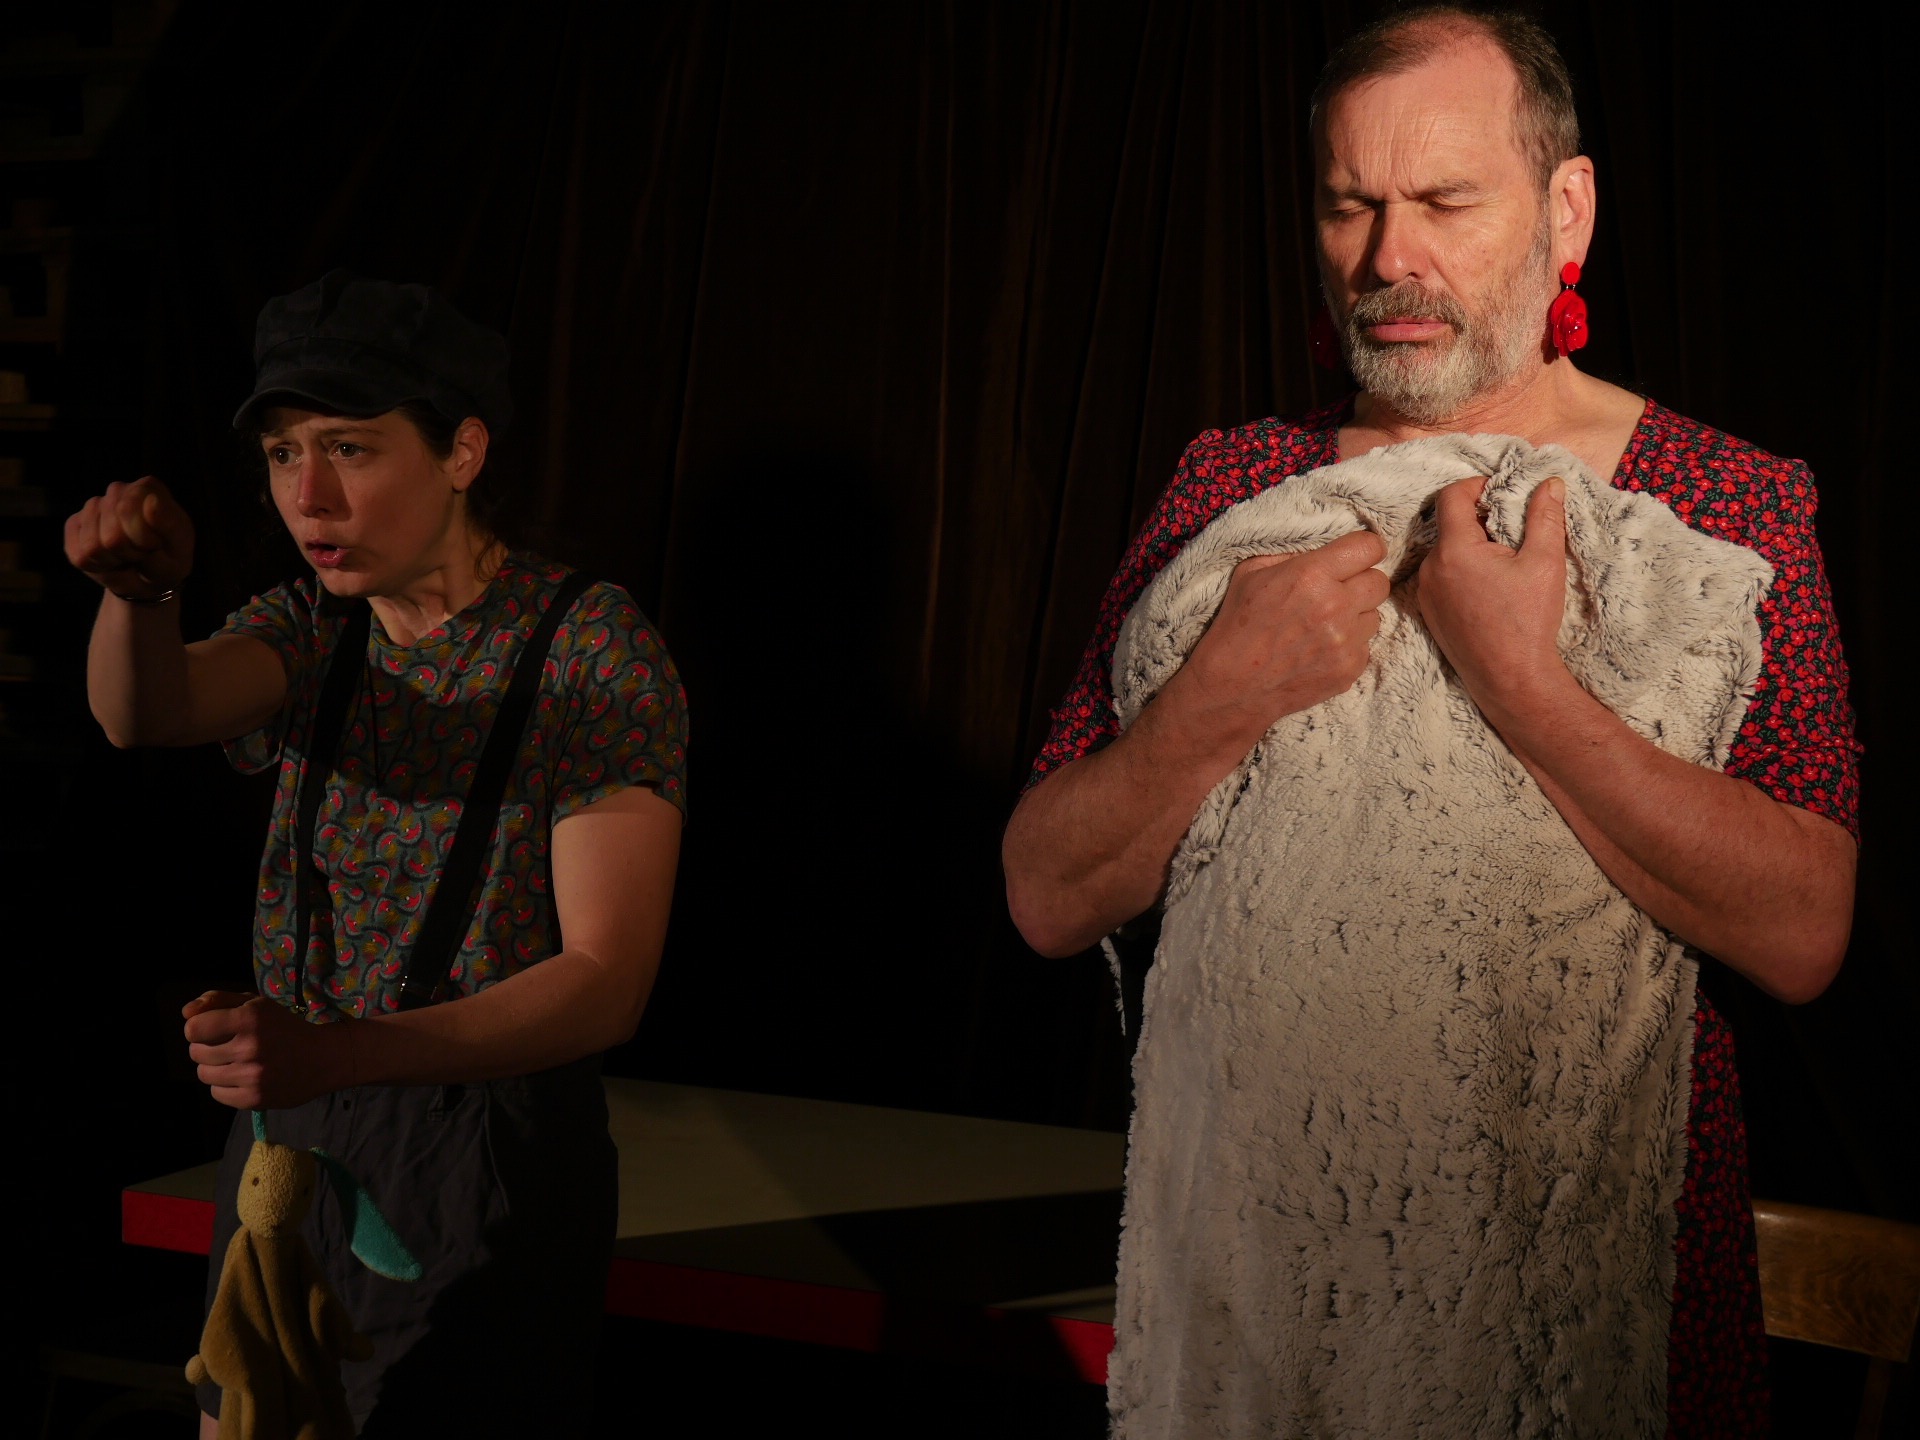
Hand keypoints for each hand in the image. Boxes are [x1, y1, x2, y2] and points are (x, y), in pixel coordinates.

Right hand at [65, 476, 194, 597]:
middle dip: (131, 553)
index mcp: (147, 488)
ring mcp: (92, 506)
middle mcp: (117, 491)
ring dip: (115, 560)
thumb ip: (167, 524)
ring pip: (94, 546)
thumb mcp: (179, 546)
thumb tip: (152, 501)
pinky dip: (97, 566)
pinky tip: (111, 559)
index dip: (145, 540)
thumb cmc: (169, 558)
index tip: (157, 545)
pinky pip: (80, 555)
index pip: (130, 510)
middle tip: (143, 553)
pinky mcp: (74, 525)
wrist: (151, 577)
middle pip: (112, 534)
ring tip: (129, 555)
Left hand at [184, 991, 348, 1109]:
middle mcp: (249, 1047)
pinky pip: (216, 1093)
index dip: (199, 1028)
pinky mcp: (254, 1099)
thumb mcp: (256, 1005)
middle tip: (228, 1046)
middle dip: (207, 1047)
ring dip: (215, 1067)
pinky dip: (224, 1086)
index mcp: (249, 1019)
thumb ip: (218, 1001)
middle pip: (196, 1052)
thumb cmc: (284, 1027)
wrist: (323, 1058)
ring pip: (204, 1074)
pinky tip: (242, 1077)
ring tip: (235, 1062)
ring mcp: (251, 1076)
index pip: (193, 1028)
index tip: (213, 1029)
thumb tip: (185, 1012)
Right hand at [1184, 527, 1390, 733]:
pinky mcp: (1350, 669)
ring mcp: (1346, 642)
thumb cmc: (1236, 626)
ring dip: (1355, 616)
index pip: (1370, 547)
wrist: (1232, 687)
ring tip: (1323, 625)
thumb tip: (1324, 555)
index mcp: (1311, 575)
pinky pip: (1366, 646)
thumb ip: (1292, 557)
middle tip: (1336, 592)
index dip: (1365, 549)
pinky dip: (1349, 646)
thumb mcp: (1251, 573)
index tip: (1357, 556)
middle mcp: (1335, 606)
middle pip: (1380, 582)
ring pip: (1375, 616)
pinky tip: (1320, 649)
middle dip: (1361, 582)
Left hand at [1412, 476, 1569, 713]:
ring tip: (1504, 561)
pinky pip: (1440, 575)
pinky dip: (1461, 569)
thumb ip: (1545, 517)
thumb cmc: (1528, 621)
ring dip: (1471, 546)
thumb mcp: (1544, 563)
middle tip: (1511, 529)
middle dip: (1479, 518)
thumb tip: (1550, 483)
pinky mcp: (1428, 611)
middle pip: (1448, 524)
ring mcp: (1425, 592)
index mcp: (1454, 551)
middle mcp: (1430, 569)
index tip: (1500, 492)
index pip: (1452, 496)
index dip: (1476, 485)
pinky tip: (1490, 586)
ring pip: (1444, 551)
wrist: (1510, 678)